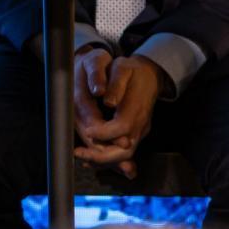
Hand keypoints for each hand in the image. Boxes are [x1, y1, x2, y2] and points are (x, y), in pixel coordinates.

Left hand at [73, 52, 166, 176]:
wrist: (149, 75)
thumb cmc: (131, 71)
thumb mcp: (123, 68)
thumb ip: (116, 84)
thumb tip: (108, 102)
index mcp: (137, 106)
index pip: (121, 127)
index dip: (103, 132)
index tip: (88, 132)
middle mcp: (140, 122)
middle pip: (125, 149)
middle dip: (101, 155)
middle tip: (79, 153)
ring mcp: (140, 130)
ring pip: (125, 154)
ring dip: (103, 160)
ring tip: (81, 157)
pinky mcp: (136, 134)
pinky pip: (124, 152)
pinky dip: (108, 158)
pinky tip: (91, 160)